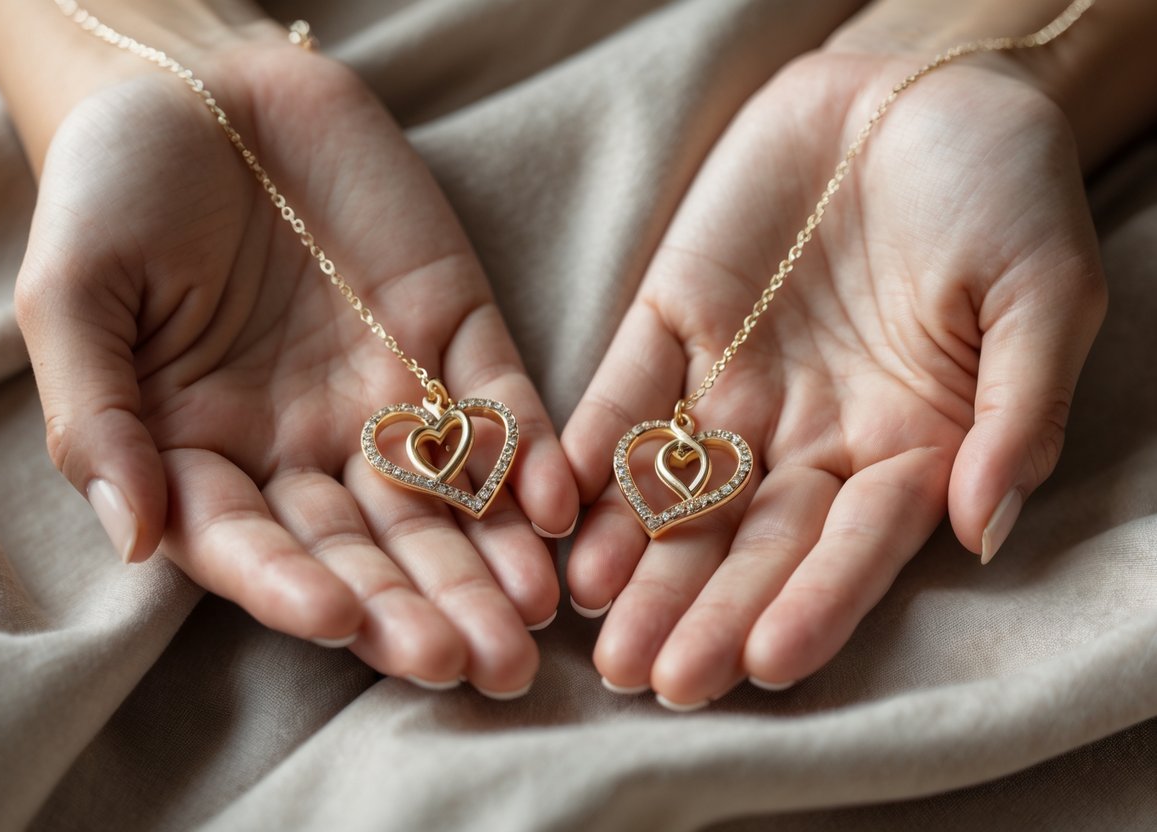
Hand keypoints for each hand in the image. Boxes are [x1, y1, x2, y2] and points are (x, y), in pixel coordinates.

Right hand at [16, 33, 577, 694]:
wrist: (207, 84)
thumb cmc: (116, 190)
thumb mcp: (74, 296)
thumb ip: (99, 418)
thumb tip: (130, 537)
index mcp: (208, 457)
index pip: (256, 548)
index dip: (294, 589)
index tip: (339, 623)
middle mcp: (306, 447)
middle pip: (371, 547)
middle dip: (423, 607)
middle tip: (478, 666)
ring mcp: (389, 395)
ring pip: (448, 499)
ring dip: (493, 559)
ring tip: (533, 618)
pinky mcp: (455, 334)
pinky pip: (500, 405)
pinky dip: (530, 454)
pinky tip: (557, 506)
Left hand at [562, 49, 1104, 706]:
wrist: (915, 87)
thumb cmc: (1006, 191)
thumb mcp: (1043, 295)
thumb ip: (1015, 413)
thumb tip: (986, 528)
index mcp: (906, 445)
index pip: (855, 545)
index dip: (813, 604)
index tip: (764, 664)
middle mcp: (811, 435)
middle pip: (750, 540)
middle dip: (699, 608)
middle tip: (644, 677)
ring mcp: (735, 383)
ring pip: (676, 487)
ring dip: (633, 554)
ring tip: (591, 616)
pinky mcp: (673, 323)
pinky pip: (628, 393)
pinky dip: (595, 447)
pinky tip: (560, 506)